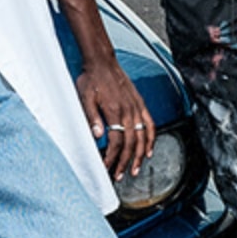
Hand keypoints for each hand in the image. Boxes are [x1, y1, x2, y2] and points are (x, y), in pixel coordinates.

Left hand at [79, 63, 152, 179]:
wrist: (102, 62)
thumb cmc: (91, 78)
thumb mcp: (84, 98)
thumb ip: (91, 117)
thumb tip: (96, 135)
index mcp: (114, 111)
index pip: (116, 142)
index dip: (112, 158)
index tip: (106, 167)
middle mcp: (128, 111)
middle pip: (130, 144)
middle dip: (125, 162)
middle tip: (119, 175)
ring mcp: (136, 108)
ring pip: (142, 137)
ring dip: (139, 156)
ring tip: (134, 169)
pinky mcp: (140, 104)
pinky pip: (150, 124)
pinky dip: (151, 139)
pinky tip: (148, 150)